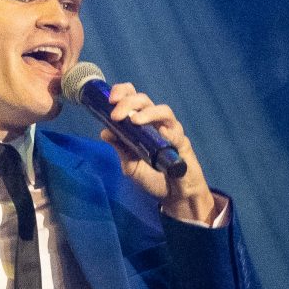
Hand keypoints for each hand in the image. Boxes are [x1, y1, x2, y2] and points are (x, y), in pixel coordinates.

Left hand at [94, 80, 218, 221]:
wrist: (175, 195)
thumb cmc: (154, 177)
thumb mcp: (131, 165)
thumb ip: (120, 149)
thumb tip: (105, 132)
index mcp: (142, 124)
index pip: (133, 99)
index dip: (122, 93)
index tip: (110, 99)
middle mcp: (157, 124)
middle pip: (145, 100)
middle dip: (129, 102)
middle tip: (116, 115)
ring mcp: (172, 133)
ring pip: (164, 112)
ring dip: (148, 113)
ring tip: (134, 121)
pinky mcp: (184, 146)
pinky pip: (178, 135)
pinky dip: (170, 132)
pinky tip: (162, 133)